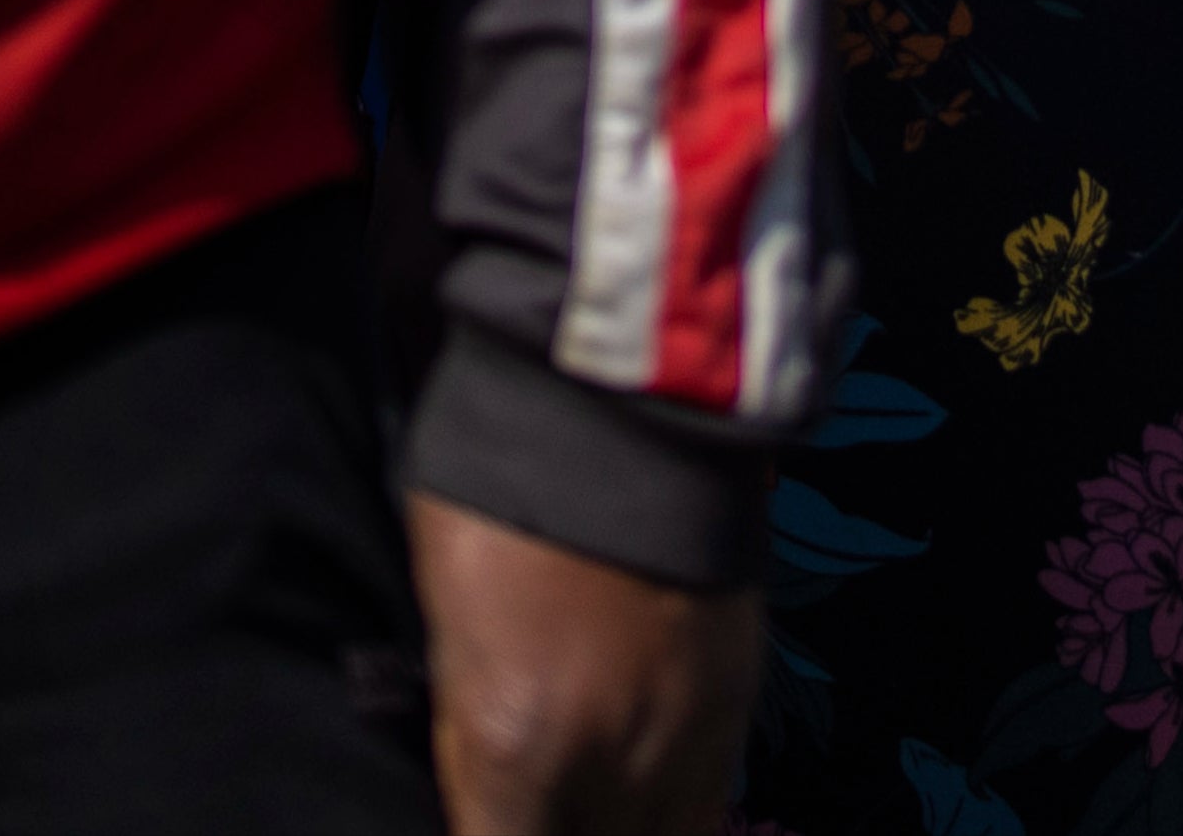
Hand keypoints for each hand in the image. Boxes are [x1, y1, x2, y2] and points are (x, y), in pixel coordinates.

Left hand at [409, 495, 760, 835]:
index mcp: (515, 744)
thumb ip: (464, 724)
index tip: (486, 817)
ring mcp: (687, 734)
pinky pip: (708, 800)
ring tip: (589, 804)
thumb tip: (478, 780)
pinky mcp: (738, 694)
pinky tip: (639, 797)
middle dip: (550, 829)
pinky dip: (671, 812)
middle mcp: (611, 763)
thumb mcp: (444, 617)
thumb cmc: (504, 485)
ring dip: (619, 826)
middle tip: (528, 804)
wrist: (625, 389)